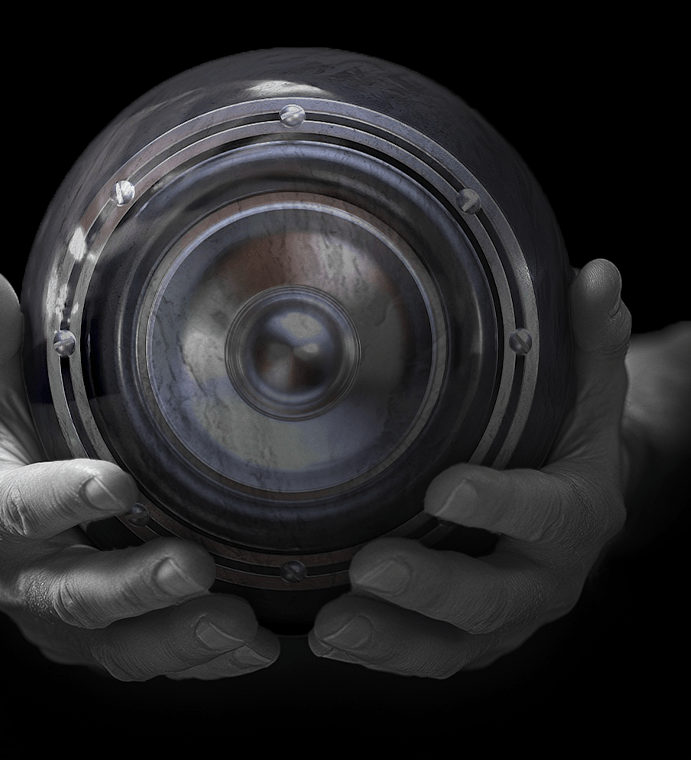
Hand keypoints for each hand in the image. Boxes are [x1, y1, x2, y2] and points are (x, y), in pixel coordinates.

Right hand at [0, 271, 278, 680]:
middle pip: (74, 595)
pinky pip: (149, 659)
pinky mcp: (106, 641)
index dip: (63, 497)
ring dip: (179, 639)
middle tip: (195, 567)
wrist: (3, 513)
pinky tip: (253, 646)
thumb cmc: (8, 443)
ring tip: (239, 626)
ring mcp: (67, 621)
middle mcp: (27, 579)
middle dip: (136, 586)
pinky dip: (202, 661)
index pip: (20, 509)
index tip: (117, 482)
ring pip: (118, 646)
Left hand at [308, 258, 630, 675]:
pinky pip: (428, 653)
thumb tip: (598, 273)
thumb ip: (592, 338)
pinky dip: (381, 651)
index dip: (499, 505)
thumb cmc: (572, 438)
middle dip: (431, 586)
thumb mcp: (591, 388)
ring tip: (332, 626)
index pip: (545, 512)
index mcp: (577, 512)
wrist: (580, 503)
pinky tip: (328, 635)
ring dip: (391, 639)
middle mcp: (544, 576)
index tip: (443, 489)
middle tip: (369, 566)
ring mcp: (505, 614)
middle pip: (492, 597)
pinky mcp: (470, 634)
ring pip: (452, 644)